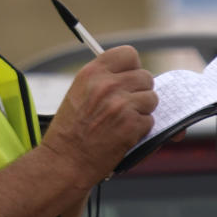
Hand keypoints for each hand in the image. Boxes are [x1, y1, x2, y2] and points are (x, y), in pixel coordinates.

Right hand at [40, 45, 156, 188]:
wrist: (64, 162)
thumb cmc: (70, 131)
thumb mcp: (79, 93)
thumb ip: (104, 80)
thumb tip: (135, 75)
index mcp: (92, 72)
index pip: (128, 54)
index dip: (132, 67)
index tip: (128, 78)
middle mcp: (107, 85)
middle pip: (145, 77)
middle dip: (140, 91)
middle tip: (125, 106)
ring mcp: (121, 104)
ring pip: (152, 99)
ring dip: (142, 111)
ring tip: (122, 121)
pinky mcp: (132, 125)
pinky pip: (150, 121)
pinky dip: (141, 130)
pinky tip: (123, 135)